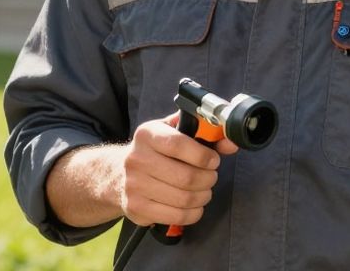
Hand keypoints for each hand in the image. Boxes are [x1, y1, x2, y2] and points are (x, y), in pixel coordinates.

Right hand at [118, 112, 237, 227]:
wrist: (119, 174)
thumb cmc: (155, 151)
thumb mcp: (173, 132)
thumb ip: (204, 133)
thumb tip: (231, 143)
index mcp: (146, 135)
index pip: (179, 145)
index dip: (203, 155)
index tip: (213, 160)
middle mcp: (136, 159)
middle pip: (186, 177)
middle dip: (208, 179)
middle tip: (210, 177)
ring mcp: (134, 185)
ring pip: (184, 199)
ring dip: (203, 196)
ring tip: (203, 190)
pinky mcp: (137, 208)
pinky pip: (176, 216)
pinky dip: (193, 213)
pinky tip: (193, 204)